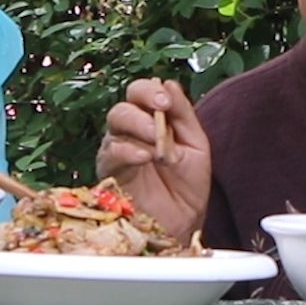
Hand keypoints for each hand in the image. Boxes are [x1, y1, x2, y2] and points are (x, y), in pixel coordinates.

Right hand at [96, 78, 210, 241]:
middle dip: (143, 102)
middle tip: (160, 109)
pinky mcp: (110, 172)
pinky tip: (145, 156)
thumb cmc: (188, 184)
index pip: (140, 93)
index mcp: (150, 120)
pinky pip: (111, 153)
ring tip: (156, 139)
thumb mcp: (195, 143)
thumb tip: (169, 82)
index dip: (150, 90)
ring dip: (137, 123)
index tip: (166, 99)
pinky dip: (129, 150)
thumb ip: (183, 113)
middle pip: (124, 103)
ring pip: (115, 121)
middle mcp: (130, 132)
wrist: (184, 222)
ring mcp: (117, 150)